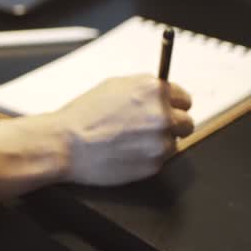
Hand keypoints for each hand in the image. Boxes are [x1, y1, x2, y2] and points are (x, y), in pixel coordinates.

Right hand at [54, 75, 193, 185]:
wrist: (64, 144)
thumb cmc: (82, 116)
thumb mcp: (114, 87)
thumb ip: (144, 89)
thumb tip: (162, 93)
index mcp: (153, 90)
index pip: (184, 98)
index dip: (174, 104)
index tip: (168, 110)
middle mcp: (162, 114)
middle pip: (186, 122)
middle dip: (172, 125)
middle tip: (149, 129)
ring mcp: (160, 141)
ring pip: (173, 143)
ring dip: (158, 143)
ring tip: (131, 142)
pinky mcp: (154, 164)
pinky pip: (160, 160)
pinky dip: (147, 158)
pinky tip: (126, 153)